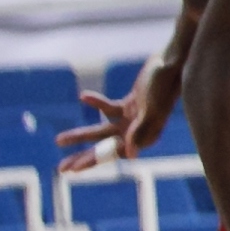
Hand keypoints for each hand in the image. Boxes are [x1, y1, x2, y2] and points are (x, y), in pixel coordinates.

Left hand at [58, 59, 182, 174]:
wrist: (171, 62)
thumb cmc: (163, 85)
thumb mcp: (151, 108)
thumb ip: (141, 130)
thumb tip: (131, 155)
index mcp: (145, 137)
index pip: (114, 153)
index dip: (93, 160)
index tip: (74, 168)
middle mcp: (138, 132)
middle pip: (105, 147)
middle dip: (83, 156)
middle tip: (62, 168)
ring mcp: (133, 119)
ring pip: (102, 130)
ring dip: (81, 134)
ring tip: (59, 140)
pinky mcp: (129, 105)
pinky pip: (107, 108)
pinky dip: (96, 102)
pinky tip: (83, 96)